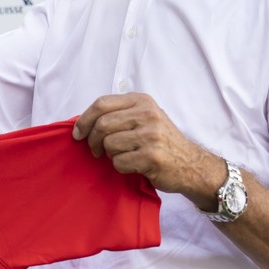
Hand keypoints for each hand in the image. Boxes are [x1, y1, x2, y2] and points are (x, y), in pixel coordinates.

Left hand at [73, 93, 220, 201]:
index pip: (102, 104)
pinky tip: (133, 165)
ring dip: (110, 155)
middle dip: (93, 141)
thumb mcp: (145, 117)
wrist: (191, 164)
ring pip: (109, 145)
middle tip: (96, 151)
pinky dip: (121, 167)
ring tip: (124, 156)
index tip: (77, 133)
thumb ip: (119, 114)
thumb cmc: (162, 142)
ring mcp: (151, 135)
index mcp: (142, 101)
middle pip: (102, 125)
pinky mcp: (152, 156)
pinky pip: (119, 162)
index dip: (84, 120)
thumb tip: (82, 122)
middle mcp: (148, 114)